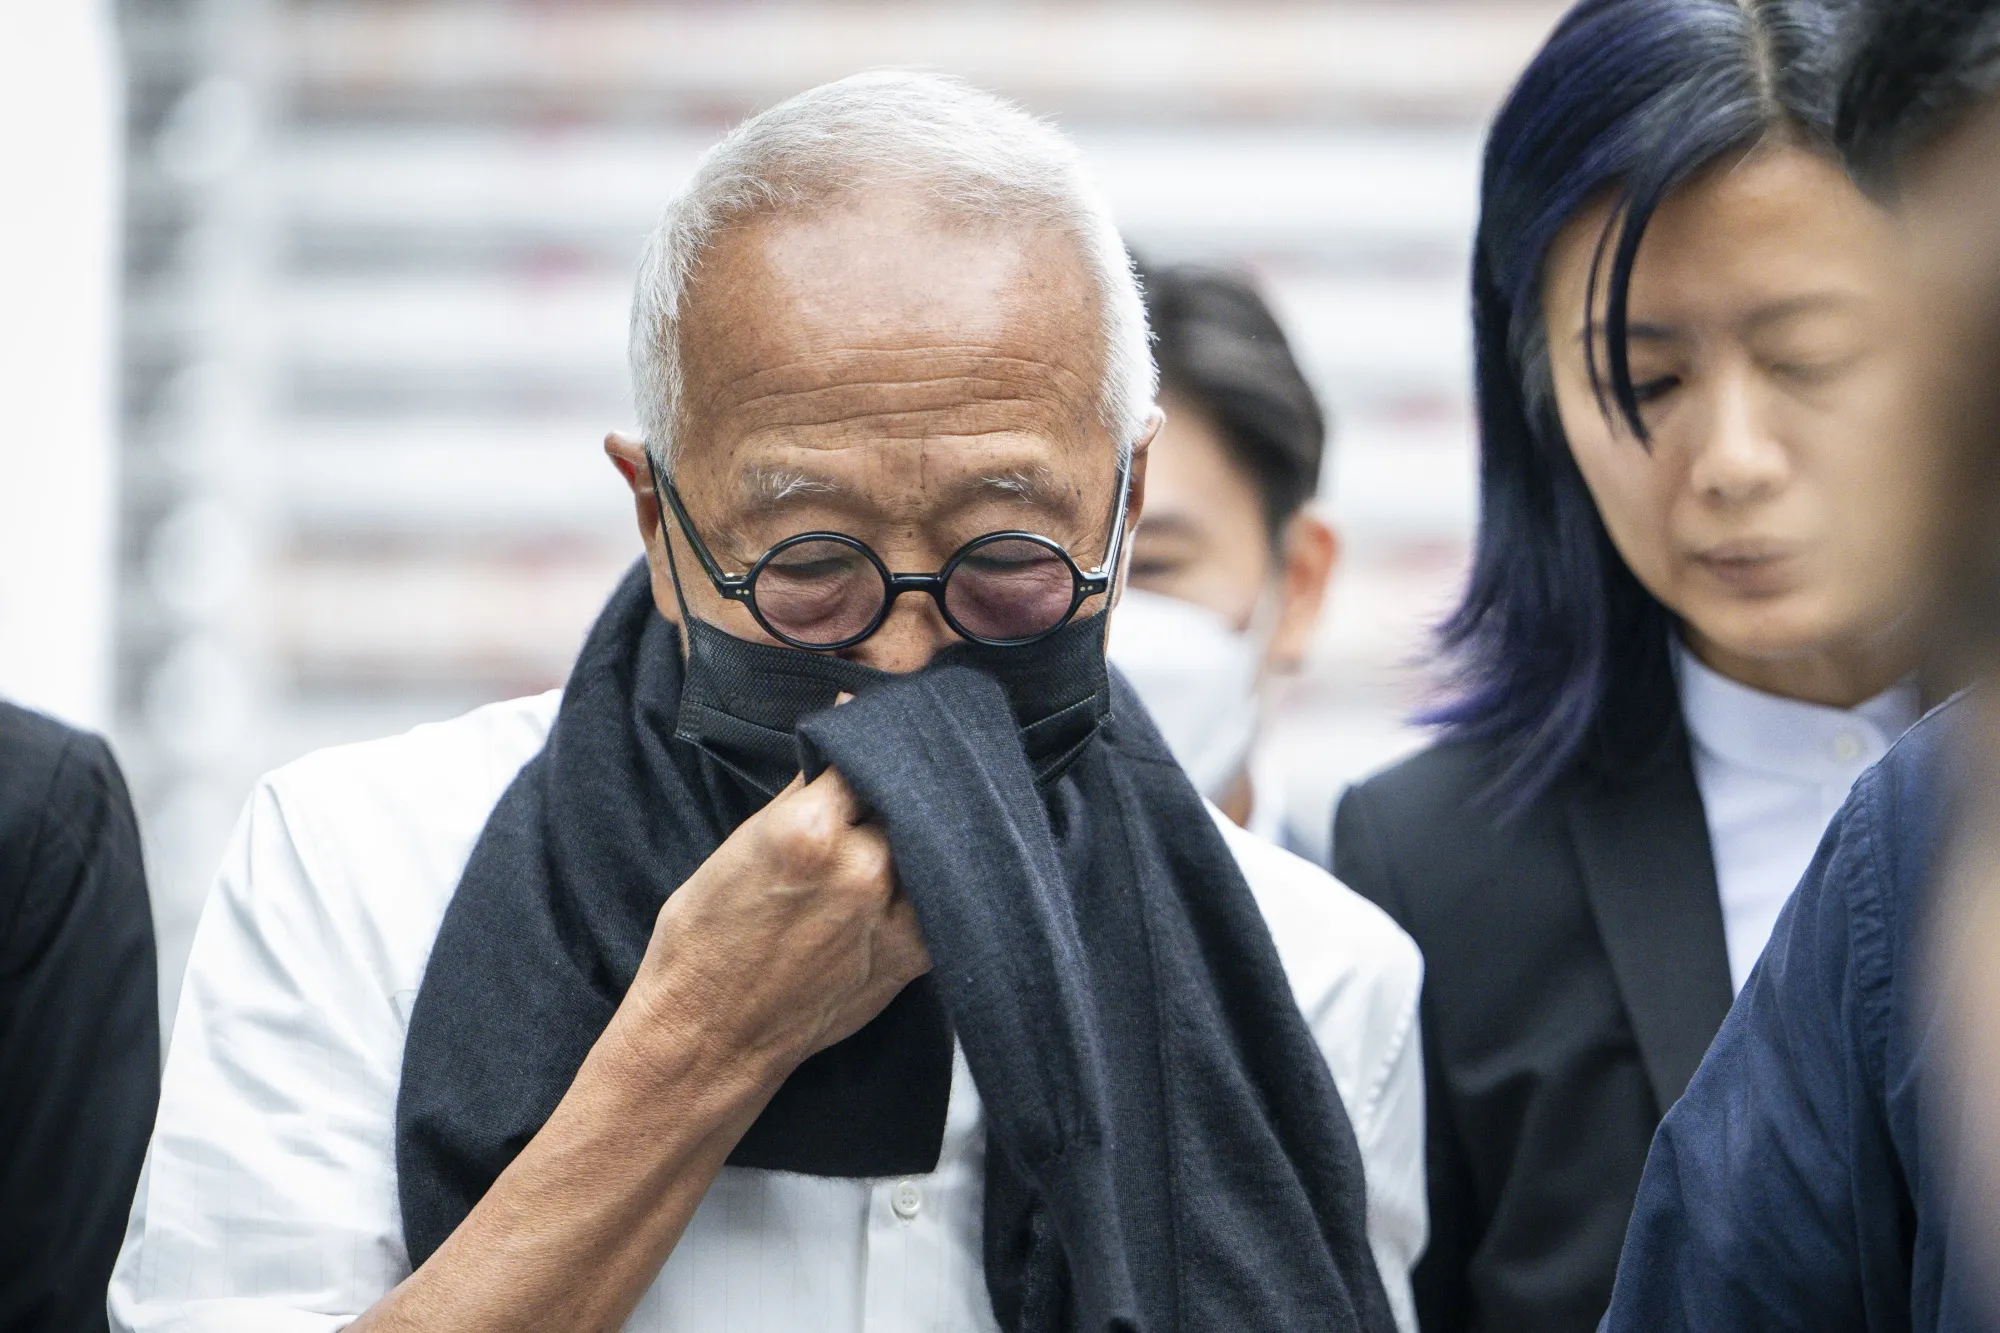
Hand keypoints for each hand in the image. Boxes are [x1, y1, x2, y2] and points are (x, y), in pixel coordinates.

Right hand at [621, 763, 931, 1084]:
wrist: (708, 1036)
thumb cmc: (704, 942)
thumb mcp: (738, 847)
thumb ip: (799, 797)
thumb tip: (838, 739)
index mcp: (807, 829)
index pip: (865, 756)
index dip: (870, 743)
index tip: (875, 733)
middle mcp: (860, 866)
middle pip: (905, 797)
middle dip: (899, 785)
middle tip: (900, 774)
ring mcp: (890, 913)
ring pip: (931, 844)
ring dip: (925, 829)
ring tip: (917, 816)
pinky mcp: (910, 955)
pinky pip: (943, 898)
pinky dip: (938, 879)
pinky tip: (932, 867)